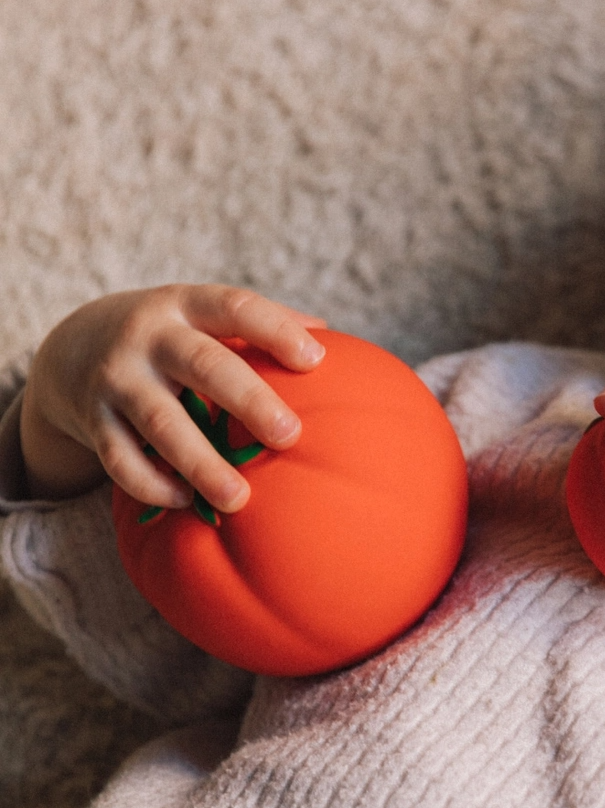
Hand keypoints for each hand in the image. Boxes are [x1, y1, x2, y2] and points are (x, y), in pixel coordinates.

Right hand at [20, 284, 326, 510]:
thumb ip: (260, 321)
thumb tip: (328, 334)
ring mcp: (117, 379)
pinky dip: (152, 484)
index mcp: (186, 306)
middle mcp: (148, 338)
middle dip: (249, 400)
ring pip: (162, 422)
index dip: (276, 331)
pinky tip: (186, 501)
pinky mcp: (93, 420)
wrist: (74, 346)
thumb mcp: (204, 314)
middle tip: (290, 436)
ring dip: (201, 463)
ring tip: (239, 498)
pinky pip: (121, 459)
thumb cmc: (172, 335)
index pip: (236, 308)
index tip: (315, 361)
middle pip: (204, 365)